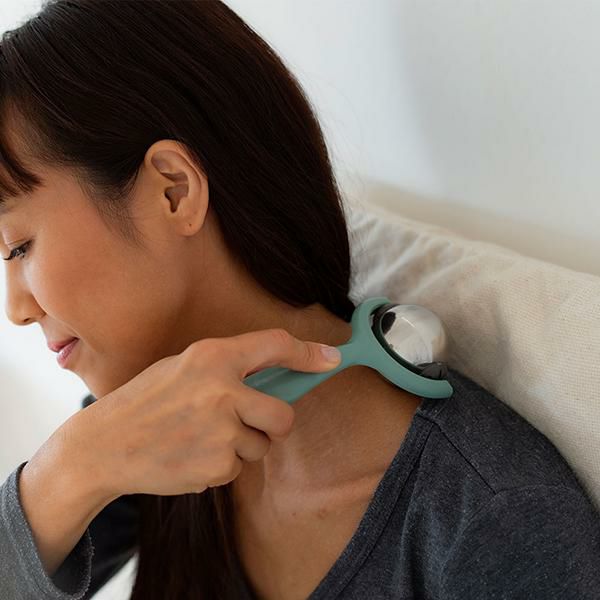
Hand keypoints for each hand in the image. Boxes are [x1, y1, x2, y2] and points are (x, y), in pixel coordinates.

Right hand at [62, 328, 340, 499]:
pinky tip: (190, 455)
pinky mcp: (216, 465)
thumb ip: (227, 368)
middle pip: (284, 414)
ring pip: (261, 446)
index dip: (308, 354)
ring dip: (241, 446)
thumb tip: (276, 376)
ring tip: (202, 439)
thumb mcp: (183, 367)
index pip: (276, 345)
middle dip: (275, 424)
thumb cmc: (146, 401)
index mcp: (212, 356)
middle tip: (253, 424)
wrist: (105, 445)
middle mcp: (223, 390)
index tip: (331, 359)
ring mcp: (221, 430)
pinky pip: (237, 468)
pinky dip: (221, 465)